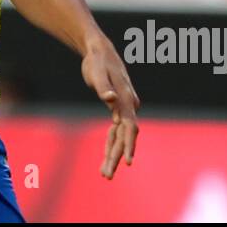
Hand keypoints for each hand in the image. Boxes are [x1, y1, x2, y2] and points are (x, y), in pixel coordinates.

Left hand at [81, 38, 139, 178]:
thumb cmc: (97, 61)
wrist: (100, 51)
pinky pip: (116, 131)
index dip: (129, 145)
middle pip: (125, 136)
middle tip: (106, 176)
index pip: (130, 127)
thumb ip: (103, 87)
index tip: (128, 162)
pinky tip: (107, 156)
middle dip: (117, 156)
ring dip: (114, 154)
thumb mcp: (96, 72)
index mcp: (125, 99)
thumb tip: (109, 99)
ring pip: (120, 136)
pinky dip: (112, 143)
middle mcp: (128, 106)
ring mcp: (124, 108)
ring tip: (105, 174)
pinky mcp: (118, 109)